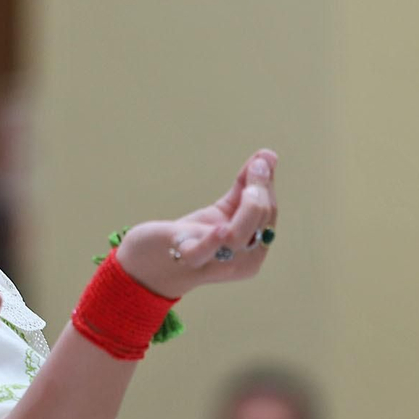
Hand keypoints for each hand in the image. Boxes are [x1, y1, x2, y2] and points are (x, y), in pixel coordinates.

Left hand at [116, 149, 277, 298]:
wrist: (150, 262)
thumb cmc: (191, 236)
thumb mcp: (222, 211)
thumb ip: (245, 187)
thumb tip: (268, 156)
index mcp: (253, 251)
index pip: (267, 217)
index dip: (267, 188)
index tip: (263, 160)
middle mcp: (241, 261)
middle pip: (259, 223)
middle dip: (260, 192)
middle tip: (257, 166)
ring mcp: (215, 262)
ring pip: (240, 236)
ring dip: (248, 207)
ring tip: (247, 187)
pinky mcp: (186, 256)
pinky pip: (204, 252)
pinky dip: (213, 240)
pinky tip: (220, 228)